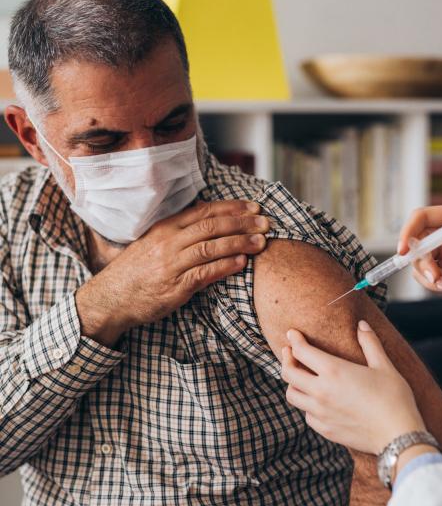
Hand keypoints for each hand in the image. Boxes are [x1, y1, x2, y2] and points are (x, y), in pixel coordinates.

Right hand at [76, 200, 268, 345]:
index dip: (232, 208)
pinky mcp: (174, 287)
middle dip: (243, 223)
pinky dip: (225, 266)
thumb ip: (180, 230)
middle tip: (266, 222)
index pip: (205, 211)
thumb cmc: (137, 270)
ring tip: (261, 242)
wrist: (111, 298)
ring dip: (240, 243)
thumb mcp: (154, 242)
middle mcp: (169, 242)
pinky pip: (204, 273)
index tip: (254, 207)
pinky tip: (242, 262)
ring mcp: (171, 264)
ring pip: (211, 247)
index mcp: (166, 227)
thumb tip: (211, 218)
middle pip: (212, 226)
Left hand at [281, 321, 425, 455]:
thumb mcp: (384, 366)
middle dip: (286, 358)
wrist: (398, 437)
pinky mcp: (325, 430)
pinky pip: (306, 414)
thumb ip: (370, 343)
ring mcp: (320, 413)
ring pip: (292, 395)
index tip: (292, 333)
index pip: (302, 351)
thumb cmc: (394, 399)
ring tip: (299, 376)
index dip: (294, 340)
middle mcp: (321, 391)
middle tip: (289, 351)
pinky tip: (316, 400)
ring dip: (292, 383)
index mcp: (333, 371)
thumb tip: (362, 324)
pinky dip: (306, 404)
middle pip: (289, 373)